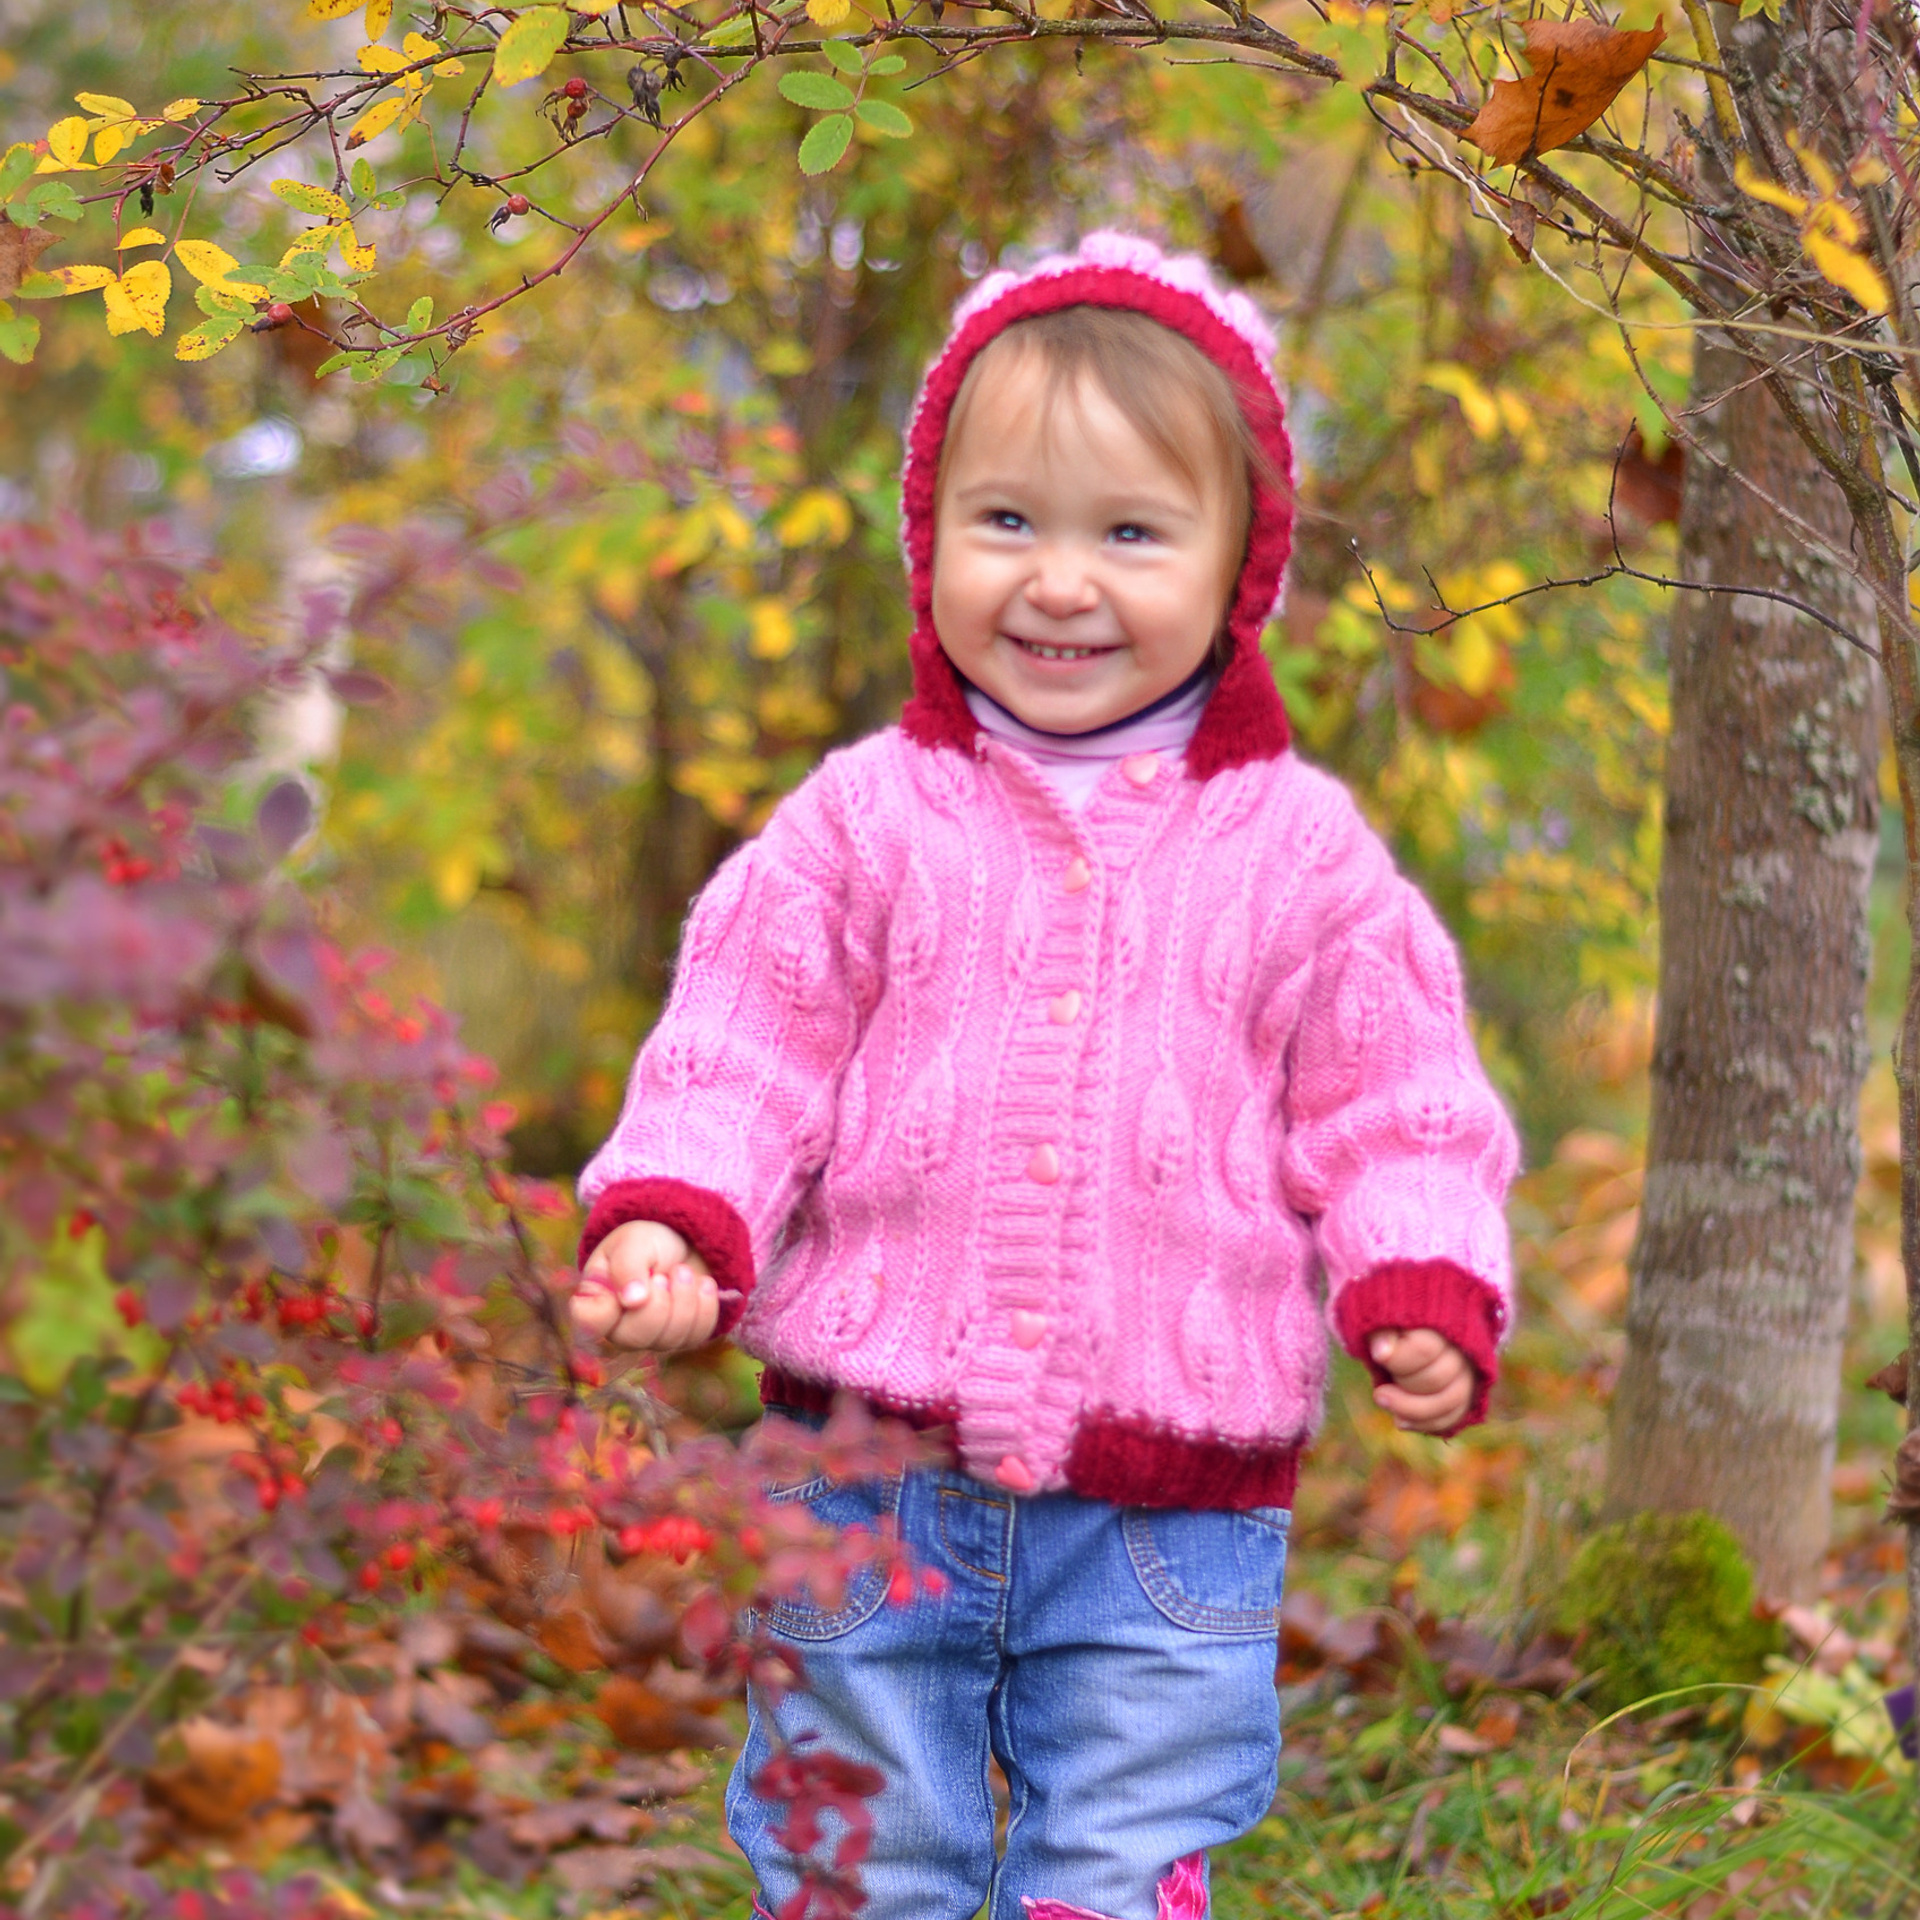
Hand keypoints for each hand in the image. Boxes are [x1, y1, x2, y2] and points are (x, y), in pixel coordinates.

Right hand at [571, 1220, 718, 1351]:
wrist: (684, 1241)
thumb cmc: (649, 1241)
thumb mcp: (634, 1241)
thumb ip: (627, 1266)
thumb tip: (632, 1301)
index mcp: (597, 1301)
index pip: (588, 1323)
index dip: (605, 1312)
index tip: (626, 1290)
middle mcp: (619, 1327)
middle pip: (635, 1338)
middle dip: (658, 1302)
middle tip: (664, 1275)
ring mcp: (651, 1338)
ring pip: (669, 1339)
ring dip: (684, 1298)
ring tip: (682, 1271)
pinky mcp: (682, 1338)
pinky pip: (696, 1335)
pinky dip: (704, 1305)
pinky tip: (702, 1284)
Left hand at [1368, 1328, 1474, 1433]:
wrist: (1415, 1338)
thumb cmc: (1396, 1331)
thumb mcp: (1386, 1325)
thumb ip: (1383, 1334)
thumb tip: (1382, 1352)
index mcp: (1441, 1330)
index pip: (1424, 1350)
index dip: (1398, 1359)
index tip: (1376, 1356)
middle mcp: (1460, 1355)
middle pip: (1435, 1380)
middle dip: (1403, 1386)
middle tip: (1379, 1391)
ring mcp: (1466, 1379)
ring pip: (1448, 1404)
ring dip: (1411, 1409)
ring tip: (1384, 1403)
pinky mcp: (1465, 1400)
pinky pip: (1450, 1419)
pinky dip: (1423, 1424)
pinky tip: (1400, 1421)